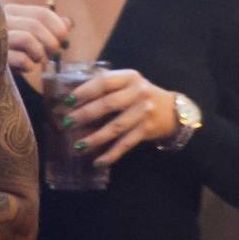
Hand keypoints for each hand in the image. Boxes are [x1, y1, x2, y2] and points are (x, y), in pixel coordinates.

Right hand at [5, 4, 70, 73]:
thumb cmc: (8, 49)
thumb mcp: (27, 35)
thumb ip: (47, 28)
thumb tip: (68, 23)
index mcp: (11, 11)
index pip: (41, 13)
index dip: (58, 26)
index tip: (64, 38)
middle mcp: (1, 20)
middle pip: (35, 25)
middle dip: (51, 42)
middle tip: (53, 53)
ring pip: (27, 39)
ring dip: (40, 53)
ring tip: (38, 60)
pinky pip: (20, 59)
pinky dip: (29, 65)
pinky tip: (27, 68)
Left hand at [63, 69, 177, 166]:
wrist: (172, 111)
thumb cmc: (139, 95)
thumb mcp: (126, 83)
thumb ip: (105, 84)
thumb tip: (71, 95)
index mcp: (129, 77)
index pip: (104, 82)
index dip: (85, 91)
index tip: (68, 100)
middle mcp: (138, 93)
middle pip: (108, 104)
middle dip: (85, 115)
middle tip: (66, 123)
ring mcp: (143, 112)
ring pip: (115, 127)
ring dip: (95, 138)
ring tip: (77, 145)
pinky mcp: (146, 130)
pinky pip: (126, 144)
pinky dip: (111, 154)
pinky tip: (97, 162)